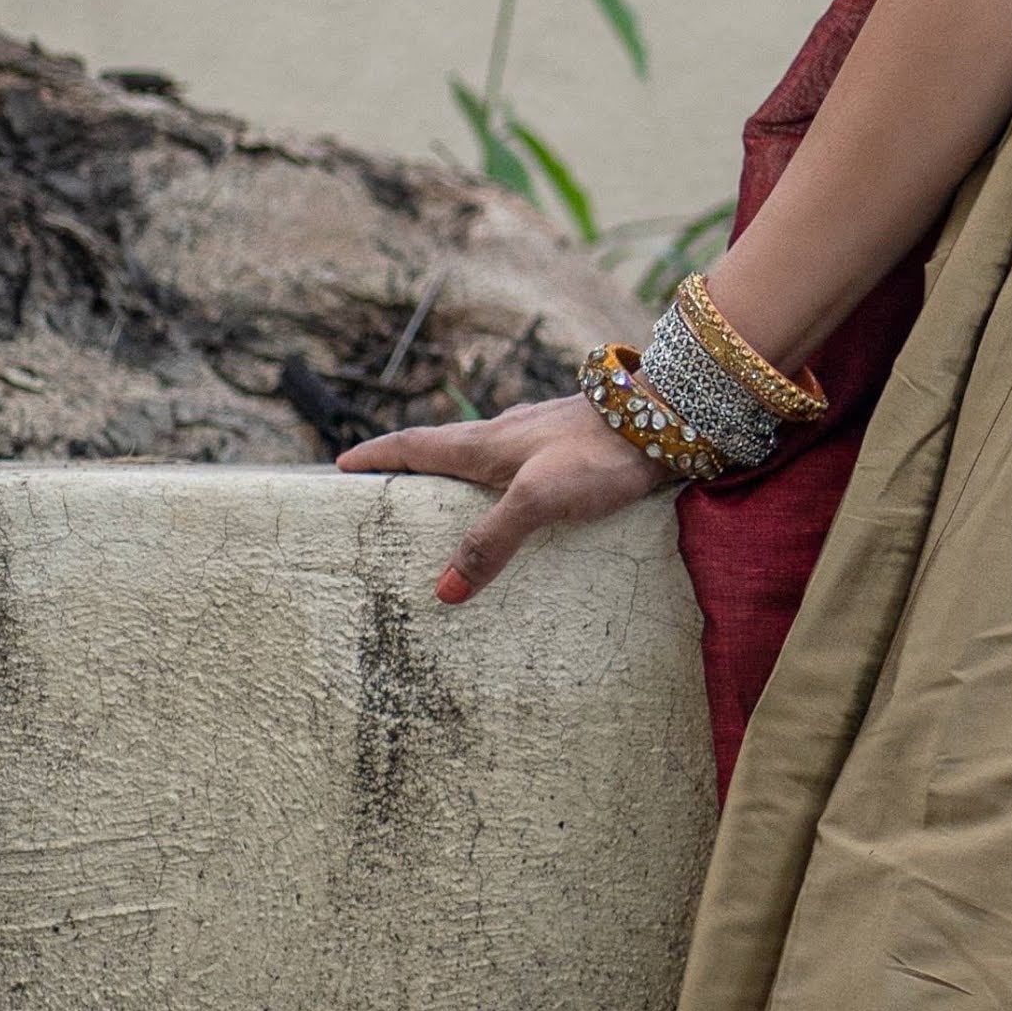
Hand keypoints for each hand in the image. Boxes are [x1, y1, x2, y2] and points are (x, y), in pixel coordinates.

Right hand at [338, 395, 663, 603]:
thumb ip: (491, 541)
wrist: (669, 419)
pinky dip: (500, 490)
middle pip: (445, 451)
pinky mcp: (572, 449)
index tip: (343, 465)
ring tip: (446, 514)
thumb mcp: (537, 499)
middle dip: (411, 472)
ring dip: (457, 481)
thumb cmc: (599, 453)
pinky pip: (519, 471)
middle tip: (386, 497)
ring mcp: (540, 439)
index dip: (378, 456)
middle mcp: (507, 435)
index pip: (416, 446)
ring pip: (484, 460)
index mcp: (486, 443)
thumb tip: (444, 590)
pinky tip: (519, 512)